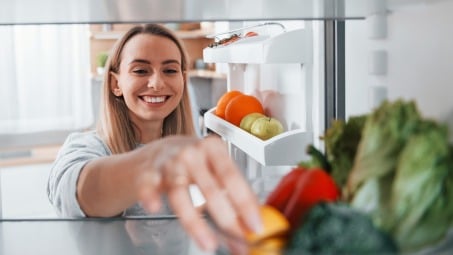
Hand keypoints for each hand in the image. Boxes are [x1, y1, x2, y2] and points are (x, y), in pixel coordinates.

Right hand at [137, 135, 261, 251]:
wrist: (155, 153)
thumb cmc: (190, 162)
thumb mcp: (213, 169)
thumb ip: (231, 194)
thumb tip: (251, 225)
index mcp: (212, 148)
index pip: (232, 177)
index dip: (245, 203)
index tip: (254, 225)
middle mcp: (191, 153)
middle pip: (210, 189)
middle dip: (227, 220)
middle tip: (238, 241)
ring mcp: (168, 163)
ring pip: (181, 194)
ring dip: (195, 223)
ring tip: (209, 243)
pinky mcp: (147, 174)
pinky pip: (148, 188)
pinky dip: (151, 197)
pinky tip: (155, 207)